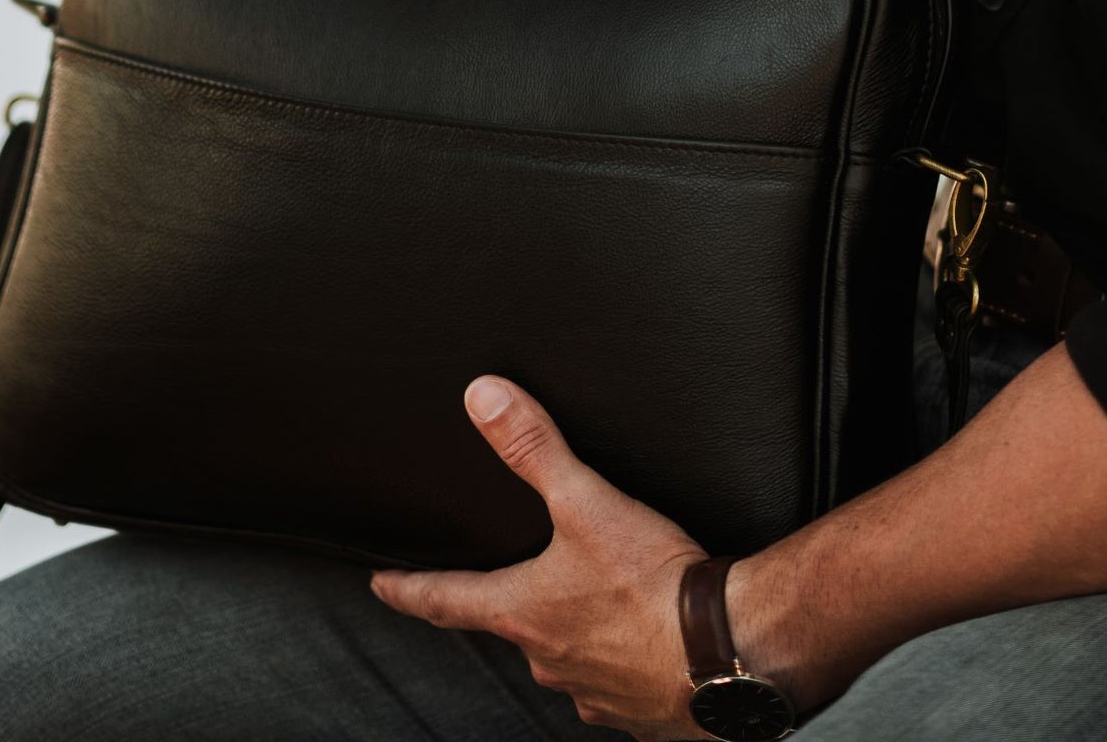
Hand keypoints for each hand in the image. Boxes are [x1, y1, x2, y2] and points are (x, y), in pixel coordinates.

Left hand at [372, 377, 707, 740]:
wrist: (723, 649)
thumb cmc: (651, 582)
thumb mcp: (586, 501)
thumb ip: (534, 447)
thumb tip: (484, 398)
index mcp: (524, 611)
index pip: (446, 599)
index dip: (409, 589)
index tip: (382, 586)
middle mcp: (546, 658)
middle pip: (513, 628)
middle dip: (516, 604)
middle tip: (523, 582)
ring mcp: (589, 689)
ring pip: (565, 657)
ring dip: (573, 633)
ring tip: (596, 607)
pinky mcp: (635, 709)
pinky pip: (615, 684)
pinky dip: (620, 662)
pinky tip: (641, 644)